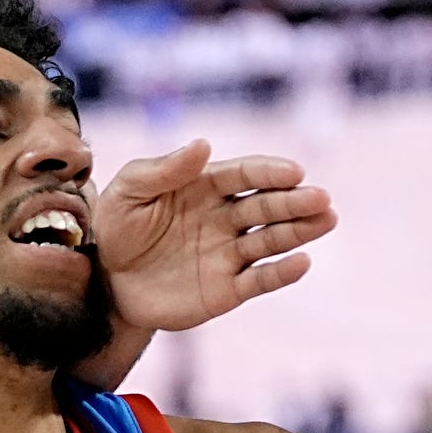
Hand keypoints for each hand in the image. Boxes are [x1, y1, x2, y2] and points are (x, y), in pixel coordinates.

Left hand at [94, 138, 336, 332]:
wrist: (105, 283)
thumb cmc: (116, 229)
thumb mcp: (128, 192)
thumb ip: (163, 170)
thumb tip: (204, 143)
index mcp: (205, 186)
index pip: (245, 175)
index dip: (270, 172)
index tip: (294, 172)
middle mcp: (224, 217)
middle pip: (266, 206)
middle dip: (295, 201)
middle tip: (321, 198)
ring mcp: (228, 254)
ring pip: (271, 240)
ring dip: (300, 231)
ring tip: (326, 219)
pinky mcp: (227, 289)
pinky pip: (259, 280)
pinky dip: (281, 273)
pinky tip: (302, 262)